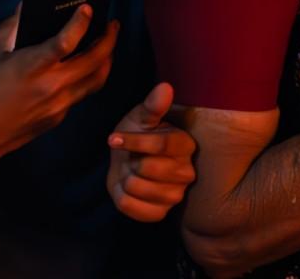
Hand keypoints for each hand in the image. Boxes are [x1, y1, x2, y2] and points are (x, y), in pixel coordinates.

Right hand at [0, 5, 118, 171]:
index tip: (88, 8)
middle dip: (109, 39)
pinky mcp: (61, 116)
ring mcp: (60, 104)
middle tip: (112, 24)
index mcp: (31, 67)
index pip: (65, 42)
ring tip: (107, 44)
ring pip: (97, 79)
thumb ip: (11, 27)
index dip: (80, 23)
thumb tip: (26, 5)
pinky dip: (90, 75)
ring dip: (107, 59)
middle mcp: (52, 86)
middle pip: (94, 61)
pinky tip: (84, 66)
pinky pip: (83, 92)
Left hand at [107, 83, 197, 221]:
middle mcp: (187, 172)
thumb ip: (152, 106)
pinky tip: (127, 188)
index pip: (162, 144)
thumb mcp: (141, 117)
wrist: (126, 161)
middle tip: (132, 157)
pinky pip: (132, 207)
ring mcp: (176, 195)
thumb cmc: (137, 134)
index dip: (134, 141)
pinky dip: (121, 197)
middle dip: (131, 160)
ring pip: (137, 187)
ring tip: (132, 171)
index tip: (113, 138)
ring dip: (125, 177)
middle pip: (149, 167)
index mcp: (186, 145)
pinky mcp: (160, 213)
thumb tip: (165, 87)